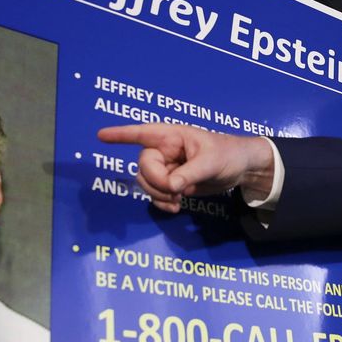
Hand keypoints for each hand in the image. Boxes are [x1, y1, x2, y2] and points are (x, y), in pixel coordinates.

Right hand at [97, 124, 274, 211]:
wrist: (241, 169)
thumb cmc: (228, 154)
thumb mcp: (211, 162)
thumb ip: (189, 173)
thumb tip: (171, 186)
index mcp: (171, 136)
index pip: (141, 133)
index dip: (120, 135)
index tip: (100, 136)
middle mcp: (164, 150)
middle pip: (143, 167)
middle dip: (156, 182)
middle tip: (175, 190)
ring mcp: (166, 168)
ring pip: (146, 183)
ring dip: (159, 195)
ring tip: (178, 200)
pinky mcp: (171, 184)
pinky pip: (155, 194)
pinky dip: (162, 203)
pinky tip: (176, 208)